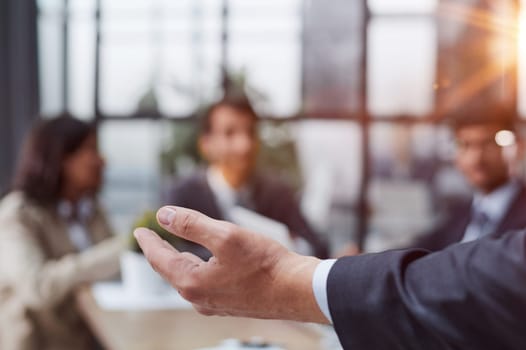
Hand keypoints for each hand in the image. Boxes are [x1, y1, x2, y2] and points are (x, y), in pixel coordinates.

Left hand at [134, 206, 328, 322]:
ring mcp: (214, 303)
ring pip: (187, 279)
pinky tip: (201, 263)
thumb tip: (163, 215)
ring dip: (177, 261)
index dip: (148, 242)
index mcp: (192, 282)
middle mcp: (199, 298)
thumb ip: (191, 224)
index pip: (159, 259)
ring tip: (171, 248)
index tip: (139, 231)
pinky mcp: (229, 303)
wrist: (296, 290)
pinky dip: (195, 269)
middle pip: (171, 270)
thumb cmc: (264, 264)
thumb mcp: (225, 236)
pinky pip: (203, 284)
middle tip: (151, 238)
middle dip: (159, 252)